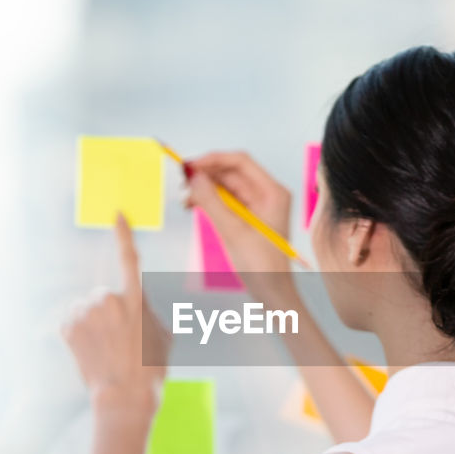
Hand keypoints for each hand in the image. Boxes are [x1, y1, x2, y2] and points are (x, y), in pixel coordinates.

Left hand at [60, 214, 169, 411]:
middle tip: (120, 340)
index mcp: (136, 300)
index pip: (130, 259)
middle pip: (105, 295)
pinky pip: (72, 321)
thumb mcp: (163, 336)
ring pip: (87, 309)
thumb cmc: (150, 370)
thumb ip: (151, 313)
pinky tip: (90, 351)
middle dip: (110, 311)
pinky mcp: (67, 327)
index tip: (117, 215)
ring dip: (93, 322)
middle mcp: (109, 300)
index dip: (124, 235)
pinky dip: (79, 333)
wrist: (124, 397)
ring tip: (105, 349)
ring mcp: (85, 313)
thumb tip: (144, 308)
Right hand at [185, 151, 295, 298]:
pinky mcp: (249, 218)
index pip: (241, 162)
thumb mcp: (233, 232)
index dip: (213, 160)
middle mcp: (267, 195)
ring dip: (205, 189)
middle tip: (182, 181)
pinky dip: (210, 201)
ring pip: (226, 187)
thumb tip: (194, 177)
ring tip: (185, 198)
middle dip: (206, 175)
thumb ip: (211, 202)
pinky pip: (227, 201)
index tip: (190, 165)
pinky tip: (194, 205)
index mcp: (273, 192)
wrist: (272, 293)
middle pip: (232, 173)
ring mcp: (258, 206)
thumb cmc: (262, 267)